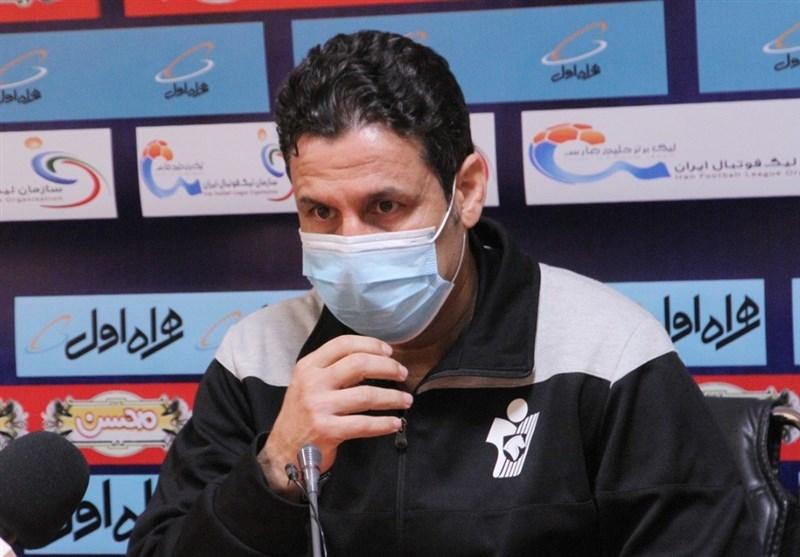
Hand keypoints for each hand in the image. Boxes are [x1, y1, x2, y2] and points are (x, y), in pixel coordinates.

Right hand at [258, 335, 411, 496]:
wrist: (283, 451)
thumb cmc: (302, 415)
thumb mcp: (308, 384)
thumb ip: (333, 370)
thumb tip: (374, 360)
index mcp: (309, 366)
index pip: (343, 344)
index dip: (371, 345)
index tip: (389, 352)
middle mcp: (312, 382)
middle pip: (359, 364)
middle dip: (388, 368)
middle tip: (403, 374)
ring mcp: (318, 406)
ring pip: (367, 395)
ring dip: (392, 397)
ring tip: (406, 399)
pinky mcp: (326, 430)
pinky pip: (364, 424)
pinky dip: (384, 423)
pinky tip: (395, 422)